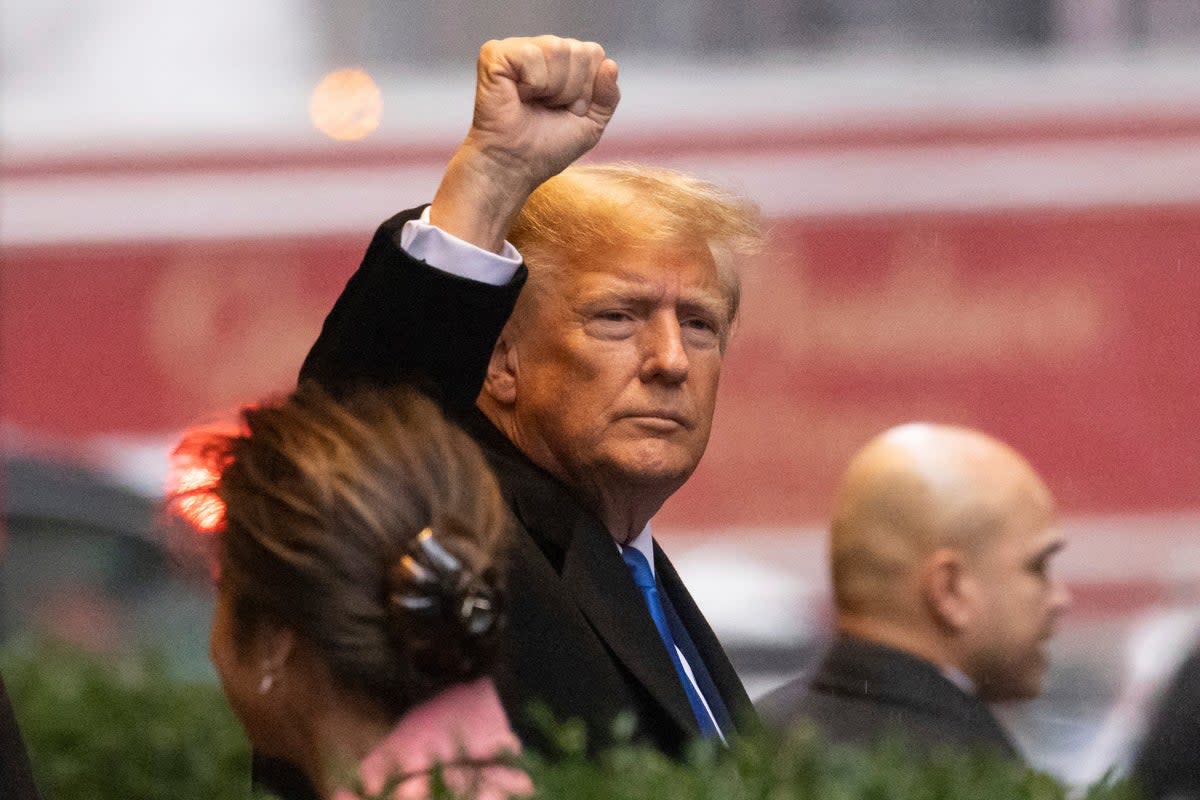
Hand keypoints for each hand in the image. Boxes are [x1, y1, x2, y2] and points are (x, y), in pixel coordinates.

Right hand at [430, 36, 619, 252]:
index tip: (567, 110)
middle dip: (572, 89)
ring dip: (553, 88)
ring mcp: (517, 49)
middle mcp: (541, 49)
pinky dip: (532, 83)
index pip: (594, 53)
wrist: (515, 165)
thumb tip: (610, 64)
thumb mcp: (591, 125)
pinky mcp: (495, 53)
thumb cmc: (546, 147)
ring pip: (558, 48)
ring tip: (534, 103)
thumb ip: (608, 96)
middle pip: (580, 50)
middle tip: (548, 108)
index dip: (588, 89)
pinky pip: (531, 54)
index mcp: (562, 61)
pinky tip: (518, 95)